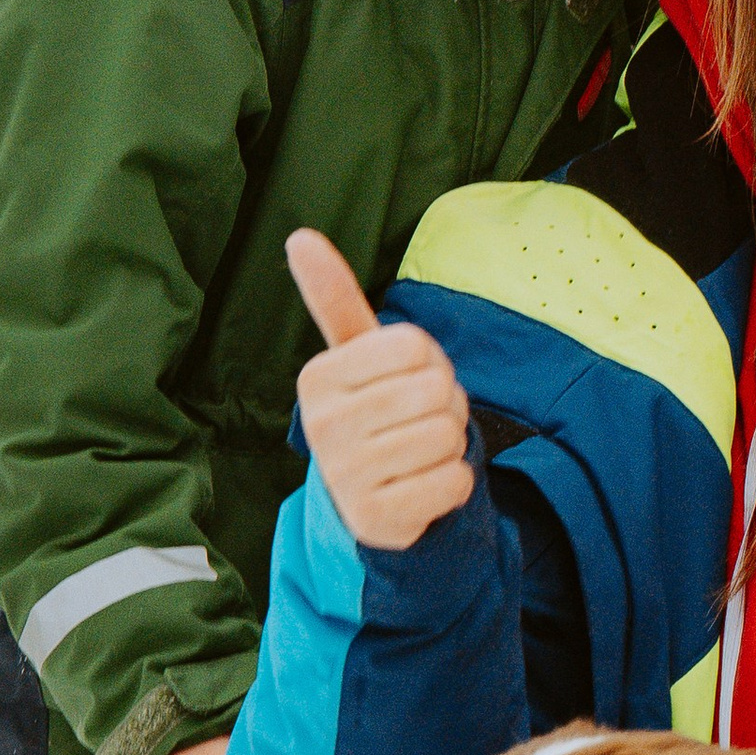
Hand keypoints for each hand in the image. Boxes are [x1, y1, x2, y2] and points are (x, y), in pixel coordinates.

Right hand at [286, 229, 473, 549]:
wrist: (371, 499)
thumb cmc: (374, 411)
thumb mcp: (355, 357)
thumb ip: (333, 297)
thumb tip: (300, 235)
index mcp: (317, 379)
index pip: (416, 345)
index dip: (430, 362)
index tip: (404, 382)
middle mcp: (322, 427)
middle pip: (437, 390)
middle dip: (445, 405)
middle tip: (415, 422)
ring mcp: (346, 477)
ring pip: (448, 436)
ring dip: (450, 444)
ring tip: (418, 453)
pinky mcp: (377, 519)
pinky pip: (455, 482)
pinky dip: (454, 483)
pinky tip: (421, 487)